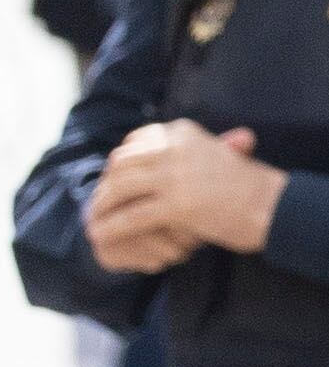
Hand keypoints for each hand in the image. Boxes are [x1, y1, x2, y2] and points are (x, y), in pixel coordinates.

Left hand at [88, 120, 285, 273]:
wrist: (273, 205)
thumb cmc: (243, 185)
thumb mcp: (210, 153)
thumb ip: (180, 151)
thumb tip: (138, 150)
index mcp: (182, 132)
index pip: (134, 143)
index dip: (116, 164)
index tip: (109, 179)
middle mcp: (176, 148)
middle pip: (122, 165)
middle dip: (105, 186)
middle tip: (96, 204)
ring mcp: (175, 176)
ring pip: (120, 189)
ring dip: (101, 207)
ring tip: (93, 221)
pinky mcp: (177, 205)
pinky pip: (131, 216)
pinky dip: (112, 226)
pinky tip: (100, 235)